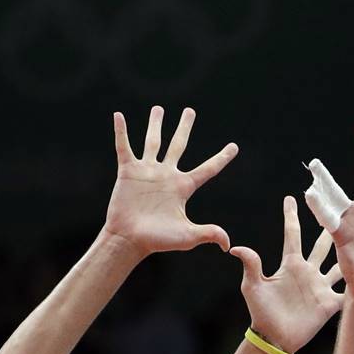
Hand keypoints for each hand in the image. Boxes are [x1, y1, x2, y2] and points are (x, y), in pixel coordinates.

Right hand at [103, 106, 238, 254]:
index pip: (208, 170)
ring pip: (153, 142)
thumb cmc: (158, 240)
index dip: (221, 158)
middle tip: (190, 111)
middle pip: (179, 145)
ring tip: (158, 109)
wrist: (130, 240)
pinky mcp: (128, 172)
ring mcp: (147, 172)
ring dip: (155, 125)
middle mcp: (167, 175)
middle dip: (184, 128)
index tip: (234, 147)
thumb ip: (209, 233)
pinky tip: (118, 115)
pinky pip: (124, 148)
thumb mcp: (188, 236)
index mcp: (183, 187)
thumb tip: (227, 244)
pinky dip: (121, 132)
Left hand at [233, 196, 345, 353]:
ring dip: (349, 255)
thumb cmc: (261, 312)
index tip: (291, 198)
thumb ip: (251, 265)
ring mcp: (320, 287)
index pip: (292, 235)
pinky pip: (346, 292)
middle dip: (329, 230)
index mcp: (290, 265)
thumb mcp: (253, 286)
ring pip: (339, 266)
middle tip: (339, 212)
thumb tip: (235, 248)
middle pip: (321, 246)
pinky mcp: (329, 303)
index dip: (292, 217)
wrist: (275, 338)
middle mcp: (308, 272)